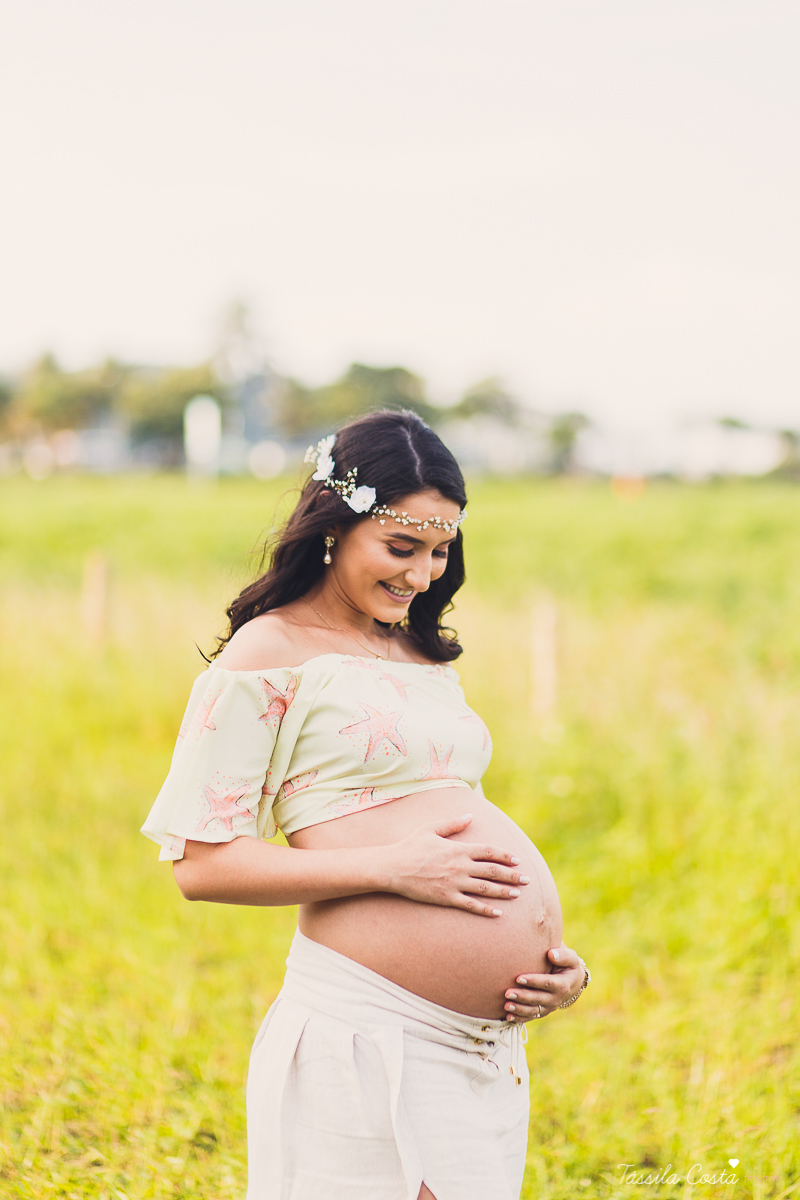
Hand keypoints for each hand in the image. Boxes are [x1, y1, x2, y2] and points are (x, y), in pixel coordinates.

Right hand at [386, 813, 529, 916]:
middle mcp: (460, 866)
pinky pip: (470, 905)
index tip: (517, 860)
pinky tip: (497, 914)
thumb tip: (471, 816)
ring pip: (485, 889)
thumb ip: (453, 824)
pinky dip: (485, 910)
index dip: (505, 856)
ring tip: (517, 894)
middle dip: (512, 875)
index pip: (489, 852)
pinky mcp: (446, 898)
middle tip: (527, 880)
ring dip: (503, 891)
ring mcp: (454, 883)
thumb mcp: (431, 829)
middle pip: (493, 871)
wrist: (393, 867)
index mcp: (459, 849)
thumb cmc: (411, 846)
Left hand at [502, 942, 586, 1021]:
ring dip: (519, 1009)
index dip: (533, 981)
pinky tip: (508, 1016)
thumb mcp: (571, 958)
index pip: (547, 983)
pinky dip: (519, 1018)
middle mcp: (556, 998)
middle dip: (522, 996)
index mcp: (563, 984)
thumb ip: (563, 956)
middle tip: (507, 993)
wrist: (572, 982)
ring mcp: (549, 1007)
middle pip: (538, 998)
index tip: (518, 978)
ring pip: (533, 1010)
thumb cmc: (568, 965)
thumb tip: (551, 954)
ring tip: (505, 1005)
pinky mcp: (542, 1011)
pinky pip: (531, 1016)